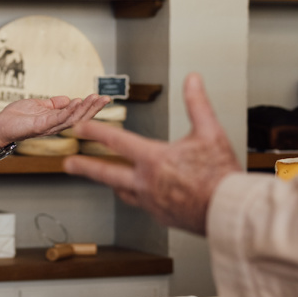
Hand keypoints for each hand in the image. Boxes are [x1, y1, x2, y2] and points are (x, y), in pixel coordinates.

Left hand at [0, 94, 110, 145]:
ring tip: (95, 99)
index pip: (77, 114)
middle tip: (106, 98)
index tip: (102, 97)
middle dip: (94, 108)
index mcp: (56, 120)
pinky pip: (57, 119)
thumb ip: (53, 103)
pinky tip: (76, 103)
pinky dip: (68, 111)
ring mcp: (48, 127)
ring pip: (72, 119)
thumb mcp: (38, 105)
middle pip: (80, 118)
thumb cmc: (16, 117)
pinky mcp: (40, 126)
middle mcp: (55, 125)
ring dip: (85, 109)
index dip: (91, 106)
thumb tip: (68, 98)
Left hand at [62, 74, 240, 234]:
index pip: (117, 141)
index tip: (79, 127)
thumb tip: (193, 80)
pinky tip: (144, 194)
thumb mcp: (210, 132)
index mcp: (154, 159)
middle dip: (84, 167)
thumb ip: (197, 104)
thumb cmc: (220, 174)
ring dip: (112, 183)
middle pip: (106, 173)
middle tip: (68, 165)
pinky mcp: (161, 216)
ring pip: (123, 192)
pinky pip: (143, 205)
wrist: (228, 211)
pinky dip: (139, 196)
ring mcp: (151, 202)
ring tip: (108, 180)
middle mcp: (146, 183)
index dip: (95, 131)